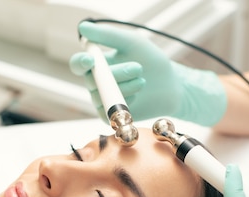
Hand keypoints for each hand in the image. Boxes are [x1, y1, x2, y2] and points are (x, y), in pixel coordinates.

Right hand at [70, 21, 226, 125]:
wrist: (170, 85)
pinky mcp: (112, 116)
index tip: (91, 59)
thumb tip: (83, 27)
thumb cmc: (151, 61)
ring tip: (142, 80)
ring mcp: (103, 100)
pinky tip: (138, 95)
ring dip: (126, 86)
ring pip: (103, 95)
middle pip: (93, 80)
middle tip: (138, 67)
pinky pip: (110, 110)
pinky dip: (126, 101)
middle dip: (117, 73)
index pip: (78, 64)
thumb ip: (108, 35)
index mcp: (98, 64)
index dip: (80, 62)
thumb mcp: (131, 42)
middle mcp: (97, 83)